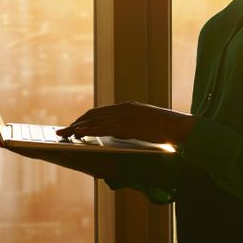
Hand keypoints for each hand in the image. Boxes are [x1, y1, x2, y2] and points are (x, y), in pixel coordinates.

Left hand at [56, 100, 194, 144]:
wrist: (180, 127)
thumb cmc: (167, 129)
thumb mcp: (147, 124)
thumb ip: (134, 125)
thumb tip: (123, 133)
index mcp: (128, 107)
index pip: (101, 112)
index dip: (86, 119)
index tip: (74, 125)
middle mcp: (124, 109)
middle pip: (93, 114)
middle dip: (76, 122)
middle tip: (61, 130)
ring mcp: (125, 116)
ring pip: (94, 121)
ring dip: (76, 127)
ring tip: (62, 134)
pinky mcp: (126, 126)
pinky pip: (102, 129)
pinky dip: (87, 131)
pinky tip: (77, 135)